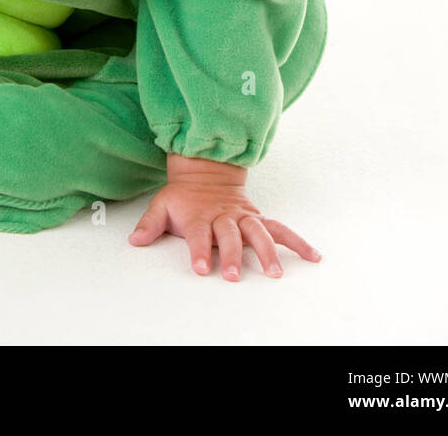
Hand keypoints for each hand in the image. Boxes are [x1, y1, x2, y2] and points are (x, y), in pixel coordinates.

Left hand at [128, 157, 321, 281]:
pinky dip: (297, 241)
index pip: (199, 235)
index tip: (201, 268)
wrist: (205, 171)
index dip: (199, 251)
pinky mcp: (258, 218)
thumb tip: (134, 240)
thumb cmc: (183, 196)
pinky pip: (280, 229)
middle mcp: (223, 216)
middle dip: (233, 255)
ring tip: (276, 273)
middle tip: (234, 276)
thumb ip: (149, 224)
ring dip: (267, 252)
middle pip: (229, 236)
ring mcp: (243, 217)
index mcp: (199, 215)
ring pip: (258, 232)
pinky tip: (313, 256)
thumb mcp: (161, 205)